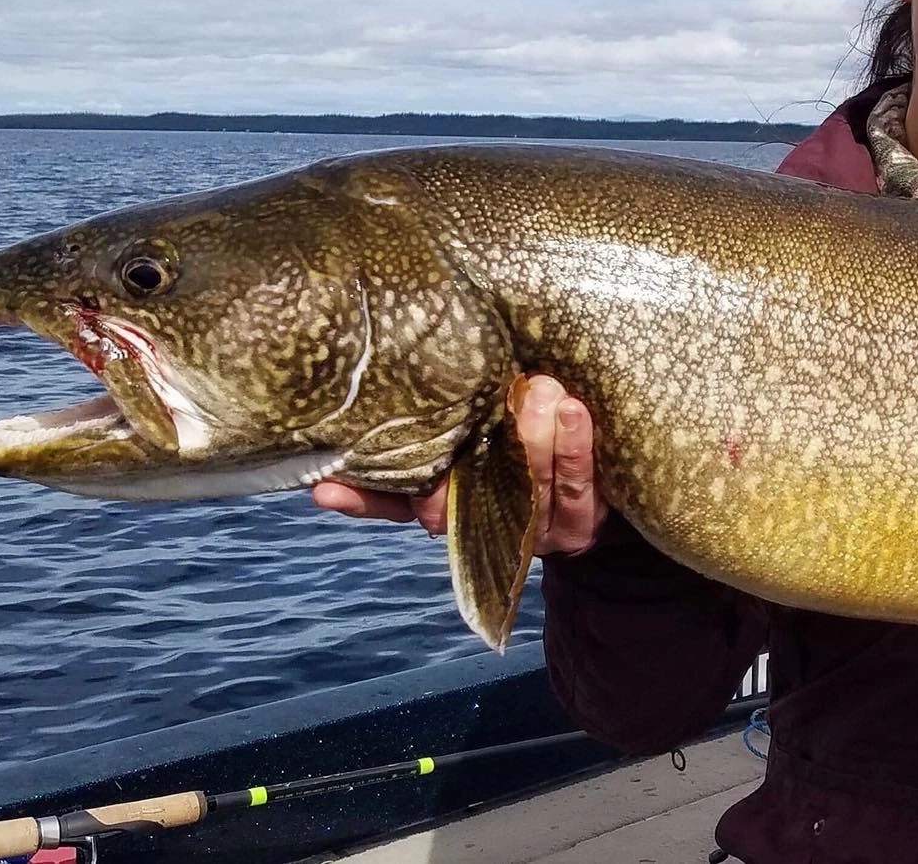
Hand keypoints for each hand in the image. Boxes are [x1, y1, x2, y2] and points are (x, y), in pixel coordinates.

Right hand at [311, 374, 607, 555]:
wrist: (589, 503)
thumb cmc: (511, 457)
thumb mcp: (462, 452)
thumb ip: (413, 455)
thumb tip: (328, 470)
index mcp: (446, 510)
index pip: (396, 505)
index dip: (363, 496)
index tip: (328, 483)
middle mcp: (484, 526)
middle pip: (470, 496)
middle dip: (481, 448)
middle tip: (496, 395)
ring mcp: (534, 528)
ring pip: (530, 485)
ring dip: (537, 436)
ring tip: (542, 389)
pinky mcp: (580, 523)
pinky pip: (577, 483)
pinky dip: (575, 446)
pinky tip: (574, 410)